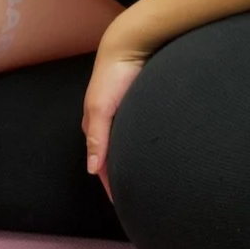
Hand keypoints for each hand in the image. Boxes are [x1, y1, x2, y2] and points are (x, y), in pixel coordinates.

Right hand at [82, 30, 148, 194]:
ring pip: (130, 147)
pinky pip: (143, 135)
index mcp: (96, 125)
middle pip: (116, 157)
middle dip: (123, 178)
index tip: (122, 205)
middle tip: (139, 200)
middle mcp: (111, 123)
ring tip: (150, 184)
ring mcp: (127, 115)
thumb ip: (97, 138)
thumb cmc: (112, 74)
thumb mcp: (99, 107)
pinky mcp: (143, 107)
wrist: (132, 43)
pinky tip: (158, 157)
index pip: (101, 164)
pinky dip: (146, 149)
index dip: (110, 184)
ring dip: (137, 164)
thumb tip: (92, 169)